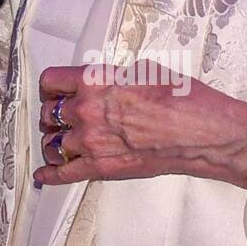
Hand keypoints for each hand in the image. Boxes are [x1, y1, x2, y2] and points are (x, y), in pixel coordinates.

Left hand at [32, 61, 246, 198]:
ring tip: (60, 141)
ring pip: (51, 142)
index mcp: (94, 80)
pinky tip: (43, 175)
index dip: (52, 87)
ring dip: (54, 140)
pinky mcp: (100, 167)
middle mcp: (85, 110)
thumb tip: (102, 83)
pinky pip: (64, 172)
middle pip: (48, 112)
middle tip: (62, 116)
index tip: (55, 91)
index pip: (50, 81)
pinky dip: (50, 175)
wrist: (203, 133)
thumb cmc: (181, 96)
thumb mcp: (142, 70)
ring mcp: (90, 141)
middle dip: (53, 113)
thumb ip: (112, 78)